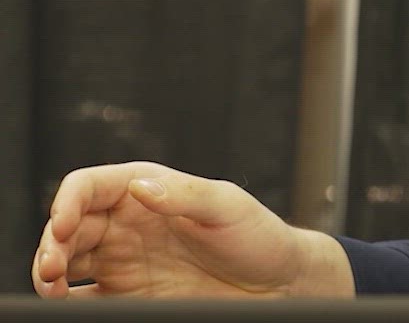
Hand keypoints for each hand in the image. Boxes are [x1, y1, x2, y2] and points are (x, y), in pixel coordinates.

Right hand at [32, 162, 353, 298]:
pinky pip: (84, 299)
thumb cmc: (259, 236)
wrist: (277, 283)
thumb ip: (184, 194)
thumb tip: (141, 187)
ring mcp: (124, 261)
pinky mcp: (127, 295)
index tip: (65, 225)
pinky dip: (67, 302)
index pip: (90, 187)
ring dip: (50, 272)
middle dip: (52, 243)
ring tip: (54, 287)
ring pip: (67, 262)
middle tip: (52, 267)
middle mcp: (128, 223)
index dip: (68, 202)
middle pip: (69, 227)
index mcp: (148, 190)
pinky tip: (66, 304)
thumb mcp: (228, 206)